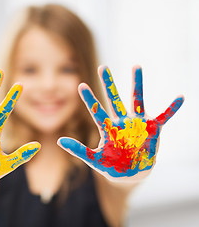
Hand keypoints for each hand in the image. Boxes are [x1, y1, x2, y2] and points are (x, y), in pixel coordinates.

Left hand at [58, 66, 183, 181]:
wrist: (131, 173)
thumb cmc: (112, 165)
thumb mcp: (94, 159)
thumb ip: (79, 150)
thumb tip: (59, 141)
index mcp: (108, 128)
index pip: (96, 111)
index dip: (89, 99)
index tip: (80, 85)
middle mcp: (122, 122)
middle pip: (114, 99)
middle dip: (108, 84)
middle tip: (102, 67)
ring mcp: (137, 124)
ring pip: (136, 100)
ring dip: (136, 84)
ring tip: (136, 66)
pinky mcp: (152, 130)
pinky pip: (164, 116)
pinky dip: (172, 108)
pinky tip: (180, 97)